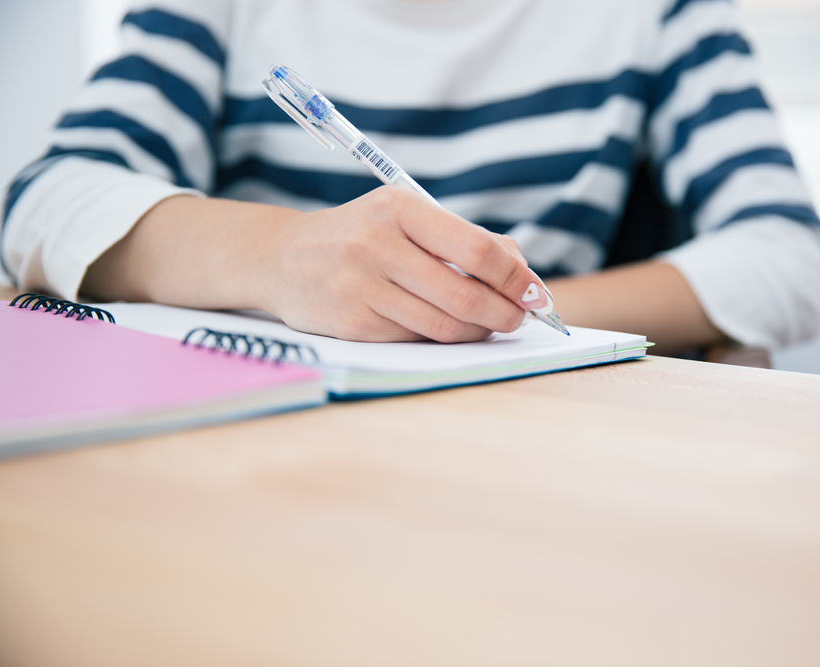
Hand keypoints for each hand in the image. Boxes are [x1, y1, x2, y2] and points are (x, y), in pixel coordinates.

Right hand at [266, 186, 544, 341]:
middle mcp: (376, 245)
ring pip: (443, 325)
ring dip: (478, 331)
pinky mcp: (350, 323)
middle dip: (504, 313)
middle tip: (518, 318)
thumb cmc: (361, 237)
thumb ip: (464, 239)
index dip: (514, 276)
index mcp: (399, 209)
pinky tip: (448, 330)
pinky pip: (415, 339)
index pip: (475, 248)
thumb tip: (521, 271)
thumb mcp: (407, 218)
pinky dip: (442, 339)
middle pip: (464, 294)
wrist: (284, 258)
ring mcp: (360, 286)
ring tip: (489, 326)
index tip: (535, 292)